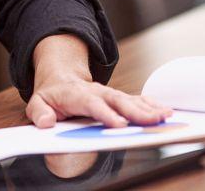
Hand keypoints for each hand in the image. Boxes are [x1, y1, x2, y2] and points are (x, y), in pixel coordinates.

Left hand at [26, 75, 172, 128]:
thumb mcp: (38, 102)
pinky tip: (166, 111)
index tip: (119, 125)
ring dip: (149, 108)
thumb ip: (39, 112)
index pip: (92, 104)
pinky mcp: (118, 98)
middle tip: (152, 121)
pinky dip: (152, 105)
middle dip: (135, 111)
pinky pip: (137, 100)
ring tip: (166, 116)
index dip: (106, 114)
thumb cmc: (51, 95)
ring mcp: (109, 94)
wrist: (61, 79)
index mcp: (76, 94)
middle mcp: (97, 91)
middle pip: (117, 100)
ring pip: (131, 100)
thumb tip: (46, 122)